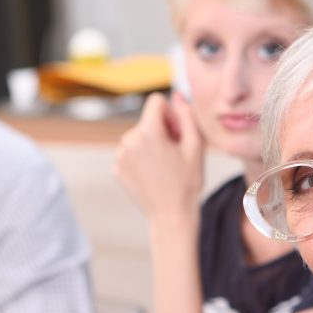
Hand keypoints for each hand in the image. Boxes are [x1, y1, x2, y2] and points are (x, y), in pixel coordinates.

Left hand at [115, 90, 205, 223]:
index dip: (170, 114)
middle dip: (161, 131)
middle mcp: (129, 140)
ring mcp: (120, 156)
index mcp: (148, 132)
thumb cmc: (187, 183)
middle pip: (147, 120)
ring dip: (151, 144)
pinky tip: (153, 174)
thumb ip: (187, 115)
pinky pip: (130, 153)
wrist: (171, 216)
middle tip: (174, 153)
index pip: (156, 102)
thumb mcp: (195, 146)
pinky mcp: (117, 169)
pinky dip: (141, 159)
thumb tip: (177, 96)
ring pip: (138, 136)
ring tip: (164, 166)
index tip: (177, 132)